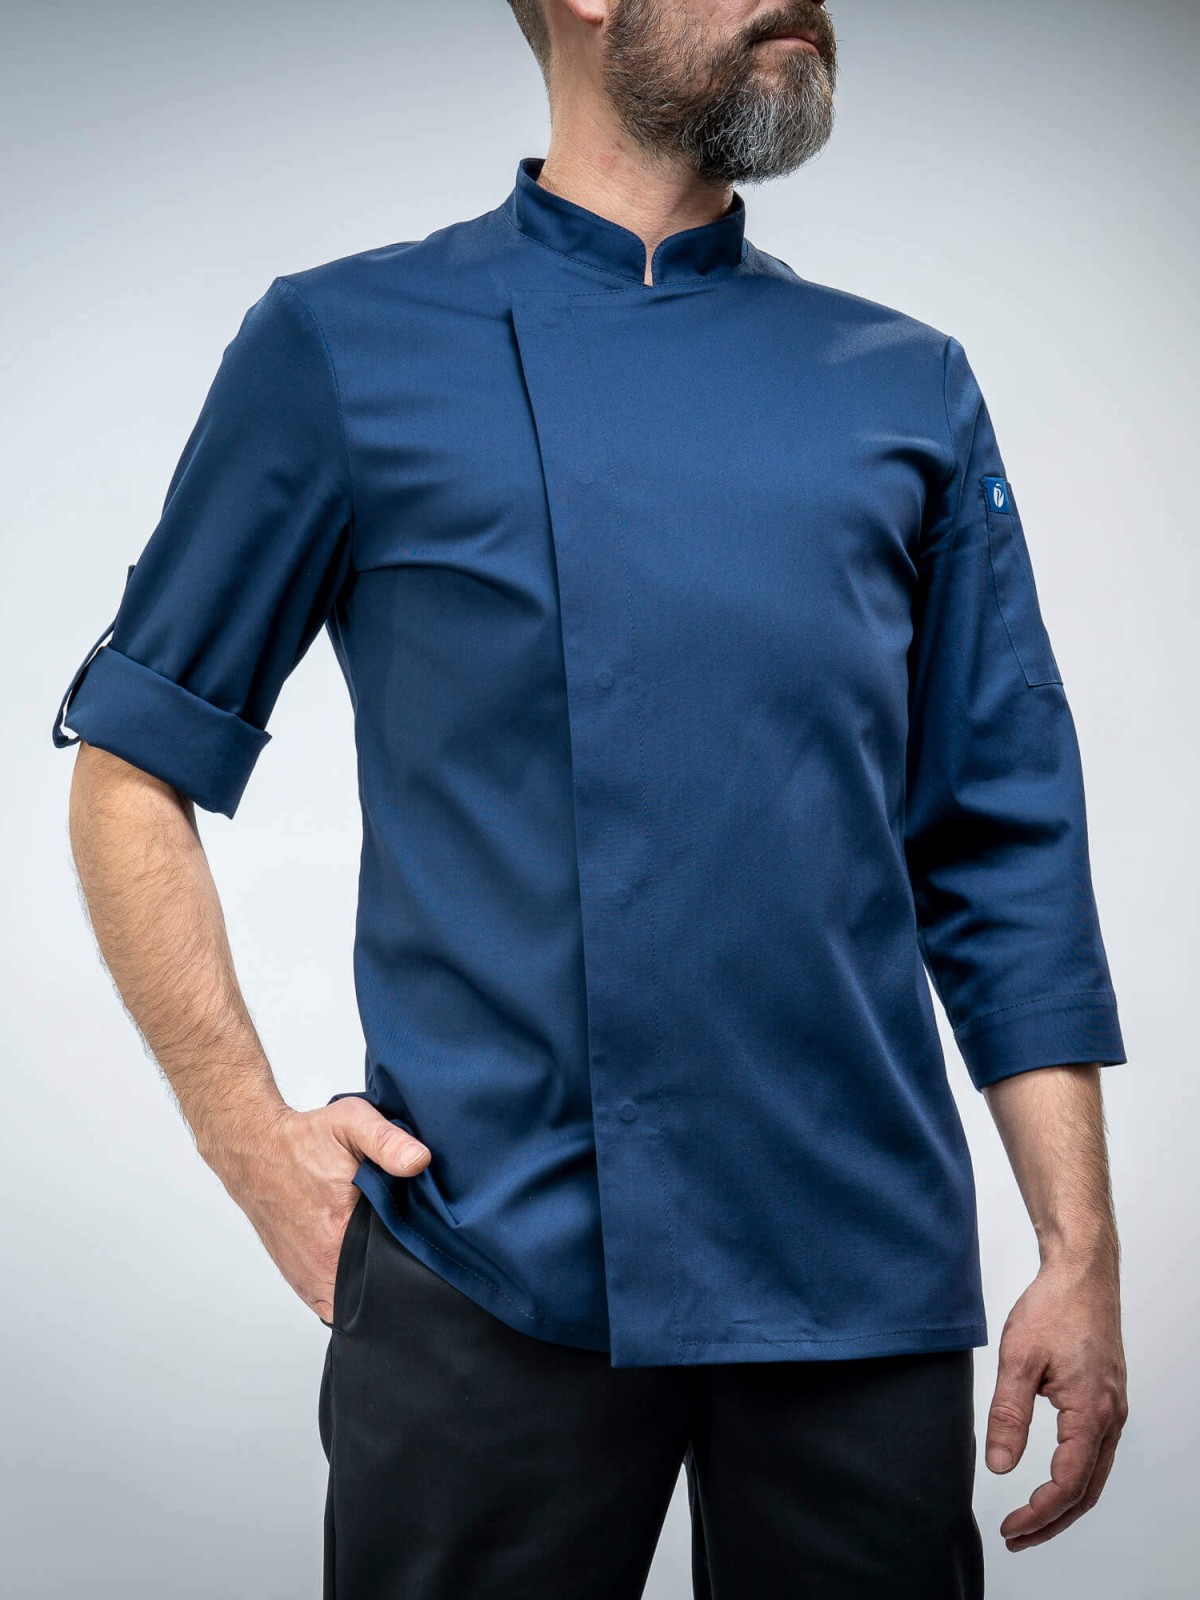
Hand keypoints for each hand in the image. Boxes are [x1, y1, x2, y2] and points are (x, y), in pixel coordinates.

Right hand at [203, 1097, 431, 1323]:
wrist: (255, 1152)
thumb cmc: (304, 1141)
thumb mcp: (351, 1123)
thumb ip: (388, 1141)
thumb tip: (420, 1160)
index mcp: (340, 1232)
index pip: (396, 1269)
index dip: (417, 1262)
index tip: (428, 1244)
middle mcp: (322, 1265)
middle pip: (378, 1291)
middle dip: (399, 1276)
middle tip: (409, 1247)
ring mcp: (309, 1279)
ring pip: (355, 1304)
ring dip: (373, 1289)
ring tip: (387, 1257)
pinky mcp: (301, 1282)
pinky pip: (334, 1306)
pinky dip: (351, 1296)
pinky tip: (363, 1269)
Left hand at [985, 1248, 1128, 1550]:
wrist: (1082, 1273)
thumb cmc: (1053, 1307)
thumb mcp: (1018, 1359)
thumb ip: (1008, 1415)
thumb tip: (999, 1466)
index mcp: (1091, 1413)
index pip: (1067, 1485)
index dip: (1039, 1514)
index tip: (1010, 1527)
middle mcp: (1110, 1417)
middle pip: (1086, 1491)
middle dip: (1052, 1521)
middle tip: (1017, 1536)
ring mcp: (1113, 1408)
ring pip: (1094, 1474)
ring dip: (1065, 1502)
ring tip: (1031, 1517)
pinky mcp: (1108, 1398)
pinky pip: (1097, 1452)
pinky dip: (1077, 1476)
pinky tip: (1054, 1477)